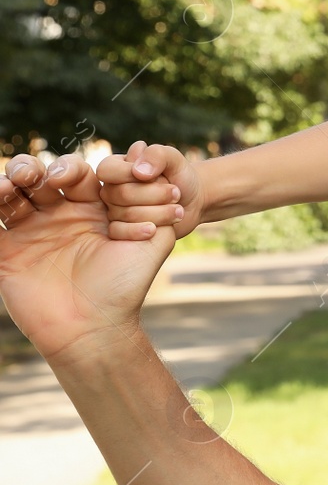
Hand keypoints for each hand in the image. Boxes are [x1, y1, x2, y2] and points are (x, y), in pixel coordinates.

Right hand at [0, 154, 173, 360]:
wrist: (95, 328)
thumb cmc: (126, 285)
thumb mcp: (152, 239)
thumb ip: (156, 201)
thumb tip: (153, 156)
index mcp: (95, 209)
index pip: (81, 174)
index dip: (74, 169)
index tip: (74, 178)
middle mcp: (62, 216)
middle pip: (43, 177)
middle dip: (40, 169)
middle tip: (43, 177)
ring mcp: (33, 231)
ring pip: (14, 192)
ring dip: (12, 179)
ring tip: (15, 183)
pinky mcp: (8, 250)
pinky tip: (1, 193)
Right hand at [96, 141, 203, 239]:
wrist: (193, 202)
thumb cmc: (181, 176)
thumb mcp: (174, 159)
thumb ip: (157, 155)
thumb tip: (138, 172)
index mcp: (116, 168)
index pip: (107, 170)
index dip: (129, 175)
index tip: (156, 176)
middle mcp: (111, 189)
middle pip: (120, 194)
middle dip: (154, 194)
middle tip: (177, 193)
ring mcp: (115, 210)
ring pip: (124, 215)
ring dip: (158, 213)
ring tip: (178, 209)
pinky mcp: (123, 229)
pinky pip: (121, 232)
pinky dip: (146, 230)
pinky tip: (164, 227)